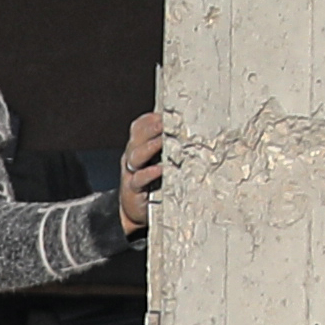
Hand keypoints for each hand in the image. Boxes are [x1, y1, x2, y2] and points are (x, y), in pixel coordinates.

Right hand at [118, 109, 167, 234]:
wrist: (136, 210)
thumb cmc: (153, 182)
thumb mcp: (157, 161)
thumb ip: (169, 146)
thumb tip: (193, 131)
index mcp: (138, 146)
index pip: (140, 127)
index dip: (151, 120)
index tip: (166, 114)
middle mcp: (132, 157)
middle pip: (137, 138)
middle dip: (151, 129)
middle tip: (165, 123)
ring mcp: (131, 173)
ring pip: (135, 156)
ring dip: (149, 147)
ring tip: (162, 141)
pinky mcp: (133, 190)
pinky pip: (138, 179)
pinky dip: (148, 173)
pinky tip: (159, 169)